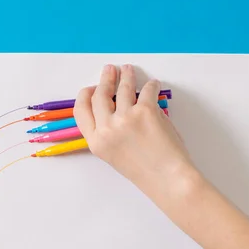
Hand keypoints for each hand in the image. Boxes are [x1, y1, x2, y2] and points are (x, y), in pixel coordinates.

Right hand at [73, 64, 199, 197]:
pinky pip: (147, 90)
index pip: (81, 111)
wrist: (167, 178)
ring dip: (126, 76)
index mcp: (96, 142)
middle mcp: (107, 129)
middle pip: (99, 95)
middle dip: (105, 79)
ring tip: (128, 70)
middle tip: (110, 70)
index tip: (91, 88)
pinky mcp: (145, 111)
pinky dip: (151, 85)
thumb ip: (109, 133)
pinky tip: (153, 84)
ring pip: (122, 88)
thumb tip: (113, 106)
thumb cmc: (146, 171)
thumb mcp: (115, 155)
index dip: (85, 95)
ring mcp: (125, 118)